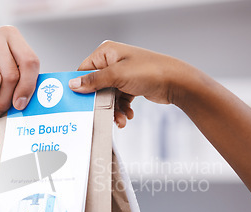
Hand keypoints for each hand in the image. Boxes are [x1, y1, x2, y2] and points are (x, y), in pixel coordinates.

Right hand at [69, 41, 196, 127]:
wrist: (177, 82)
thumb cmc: (150, 72)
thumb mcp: (117, 76)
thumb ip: (93, 81)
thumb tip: (73, 84)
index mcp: (106, 52)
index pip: (84, 70)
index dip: (82, 87)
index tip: (80, 103)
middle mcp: (113, 61)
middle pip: (96, 86)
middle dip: (101, 103)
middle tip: (104, 115)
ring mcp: (122, 74)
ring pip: (108, 96)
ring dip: (114, 110)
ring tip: (121, 120)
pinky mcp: (130, 85)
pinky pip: (119, 100)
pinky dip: (122, 109)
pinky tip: (128, 116)